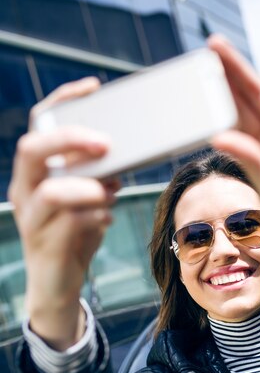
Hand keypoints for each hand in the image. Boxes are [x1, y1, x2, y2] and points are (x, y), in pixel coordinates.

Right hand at [9, 77, 118, 348]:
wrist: (59, 284)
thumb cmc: (73, 236)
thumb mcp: (87, 199)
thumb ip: (97, 177)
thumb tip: (122, 156)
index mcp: (34, 171)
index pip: (39, 124)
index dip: (63, 101)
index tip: (93, 87)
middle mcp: (24, 189)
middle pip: (33, 148)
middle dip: (71, 140)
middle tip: (106, 144)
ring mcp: (31, 217)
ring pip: (52, 191)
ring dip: (91, 188)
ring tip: (111, 192)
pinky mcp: (45, 243)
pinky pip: (73, 221)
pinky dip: (97, 215)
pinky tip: (106, 218)